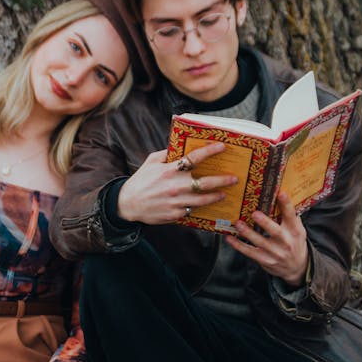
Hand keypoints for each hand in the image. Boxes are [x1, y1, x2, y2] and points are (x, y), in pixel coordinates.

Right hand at [118, 144, 237, 224]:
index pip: (194, 158)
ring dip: (216, 196)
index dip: (210, 151)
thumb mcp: (150, 162)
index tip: (222, 146)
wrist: (128, 204)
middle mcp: (175, 186)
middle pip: (205, 182)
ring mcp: (176, 202)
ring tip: (224, 194)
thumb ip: (165, 154)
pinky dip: (200, 207)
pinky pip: (192, 210)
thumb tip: (179, 146)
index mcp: (169, 170)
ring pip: (203, 200)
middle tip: (233, 178)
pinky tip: (207, 205)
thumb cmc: (140, 181)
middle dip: (222, 180)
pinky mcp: (175, 215)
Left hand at [225, 192, 308, 286]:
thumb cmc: (294, 242)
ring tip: (238, 223)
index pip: (292, 216)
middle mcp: (286, 242)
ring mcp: (275, 253)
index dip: (287, 205)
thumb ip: (290, 217)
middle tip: (254, 213)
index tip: (281, 193)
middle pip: (275, 231)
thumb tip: (280, 195)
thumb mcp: (297, 230)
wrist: (297, 267)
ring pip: (260, 242)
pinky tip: (229, 238)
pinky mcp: (265, 260)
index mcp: (295, 231)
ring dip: (247, 233)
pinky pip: (249, 252)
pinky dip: (238, 245)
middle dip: (265, 223)